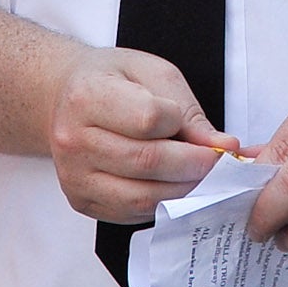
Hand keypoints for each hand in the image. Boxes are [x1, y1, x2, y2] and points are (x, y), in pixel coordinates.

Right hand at [46, 47, 237, 223]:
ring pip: (143, 195)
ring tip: (200, 176)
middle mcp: (73, 139)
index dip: (181, 125)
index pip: (148, 119)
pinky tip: (173, 187)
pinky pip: (132, 212)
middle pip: (148, 162)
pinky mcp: (82, 201)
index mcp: (88, 96)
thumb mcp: (153, 74)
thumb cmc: (111, 81)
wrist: (64, 98)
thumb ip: (188, 111)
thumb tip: (223, 145)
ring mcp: (74, 175)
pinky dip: (162, 204)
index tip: (199, 128)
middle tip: (216, 161)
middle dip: (194, 165)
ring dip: (183, 190)